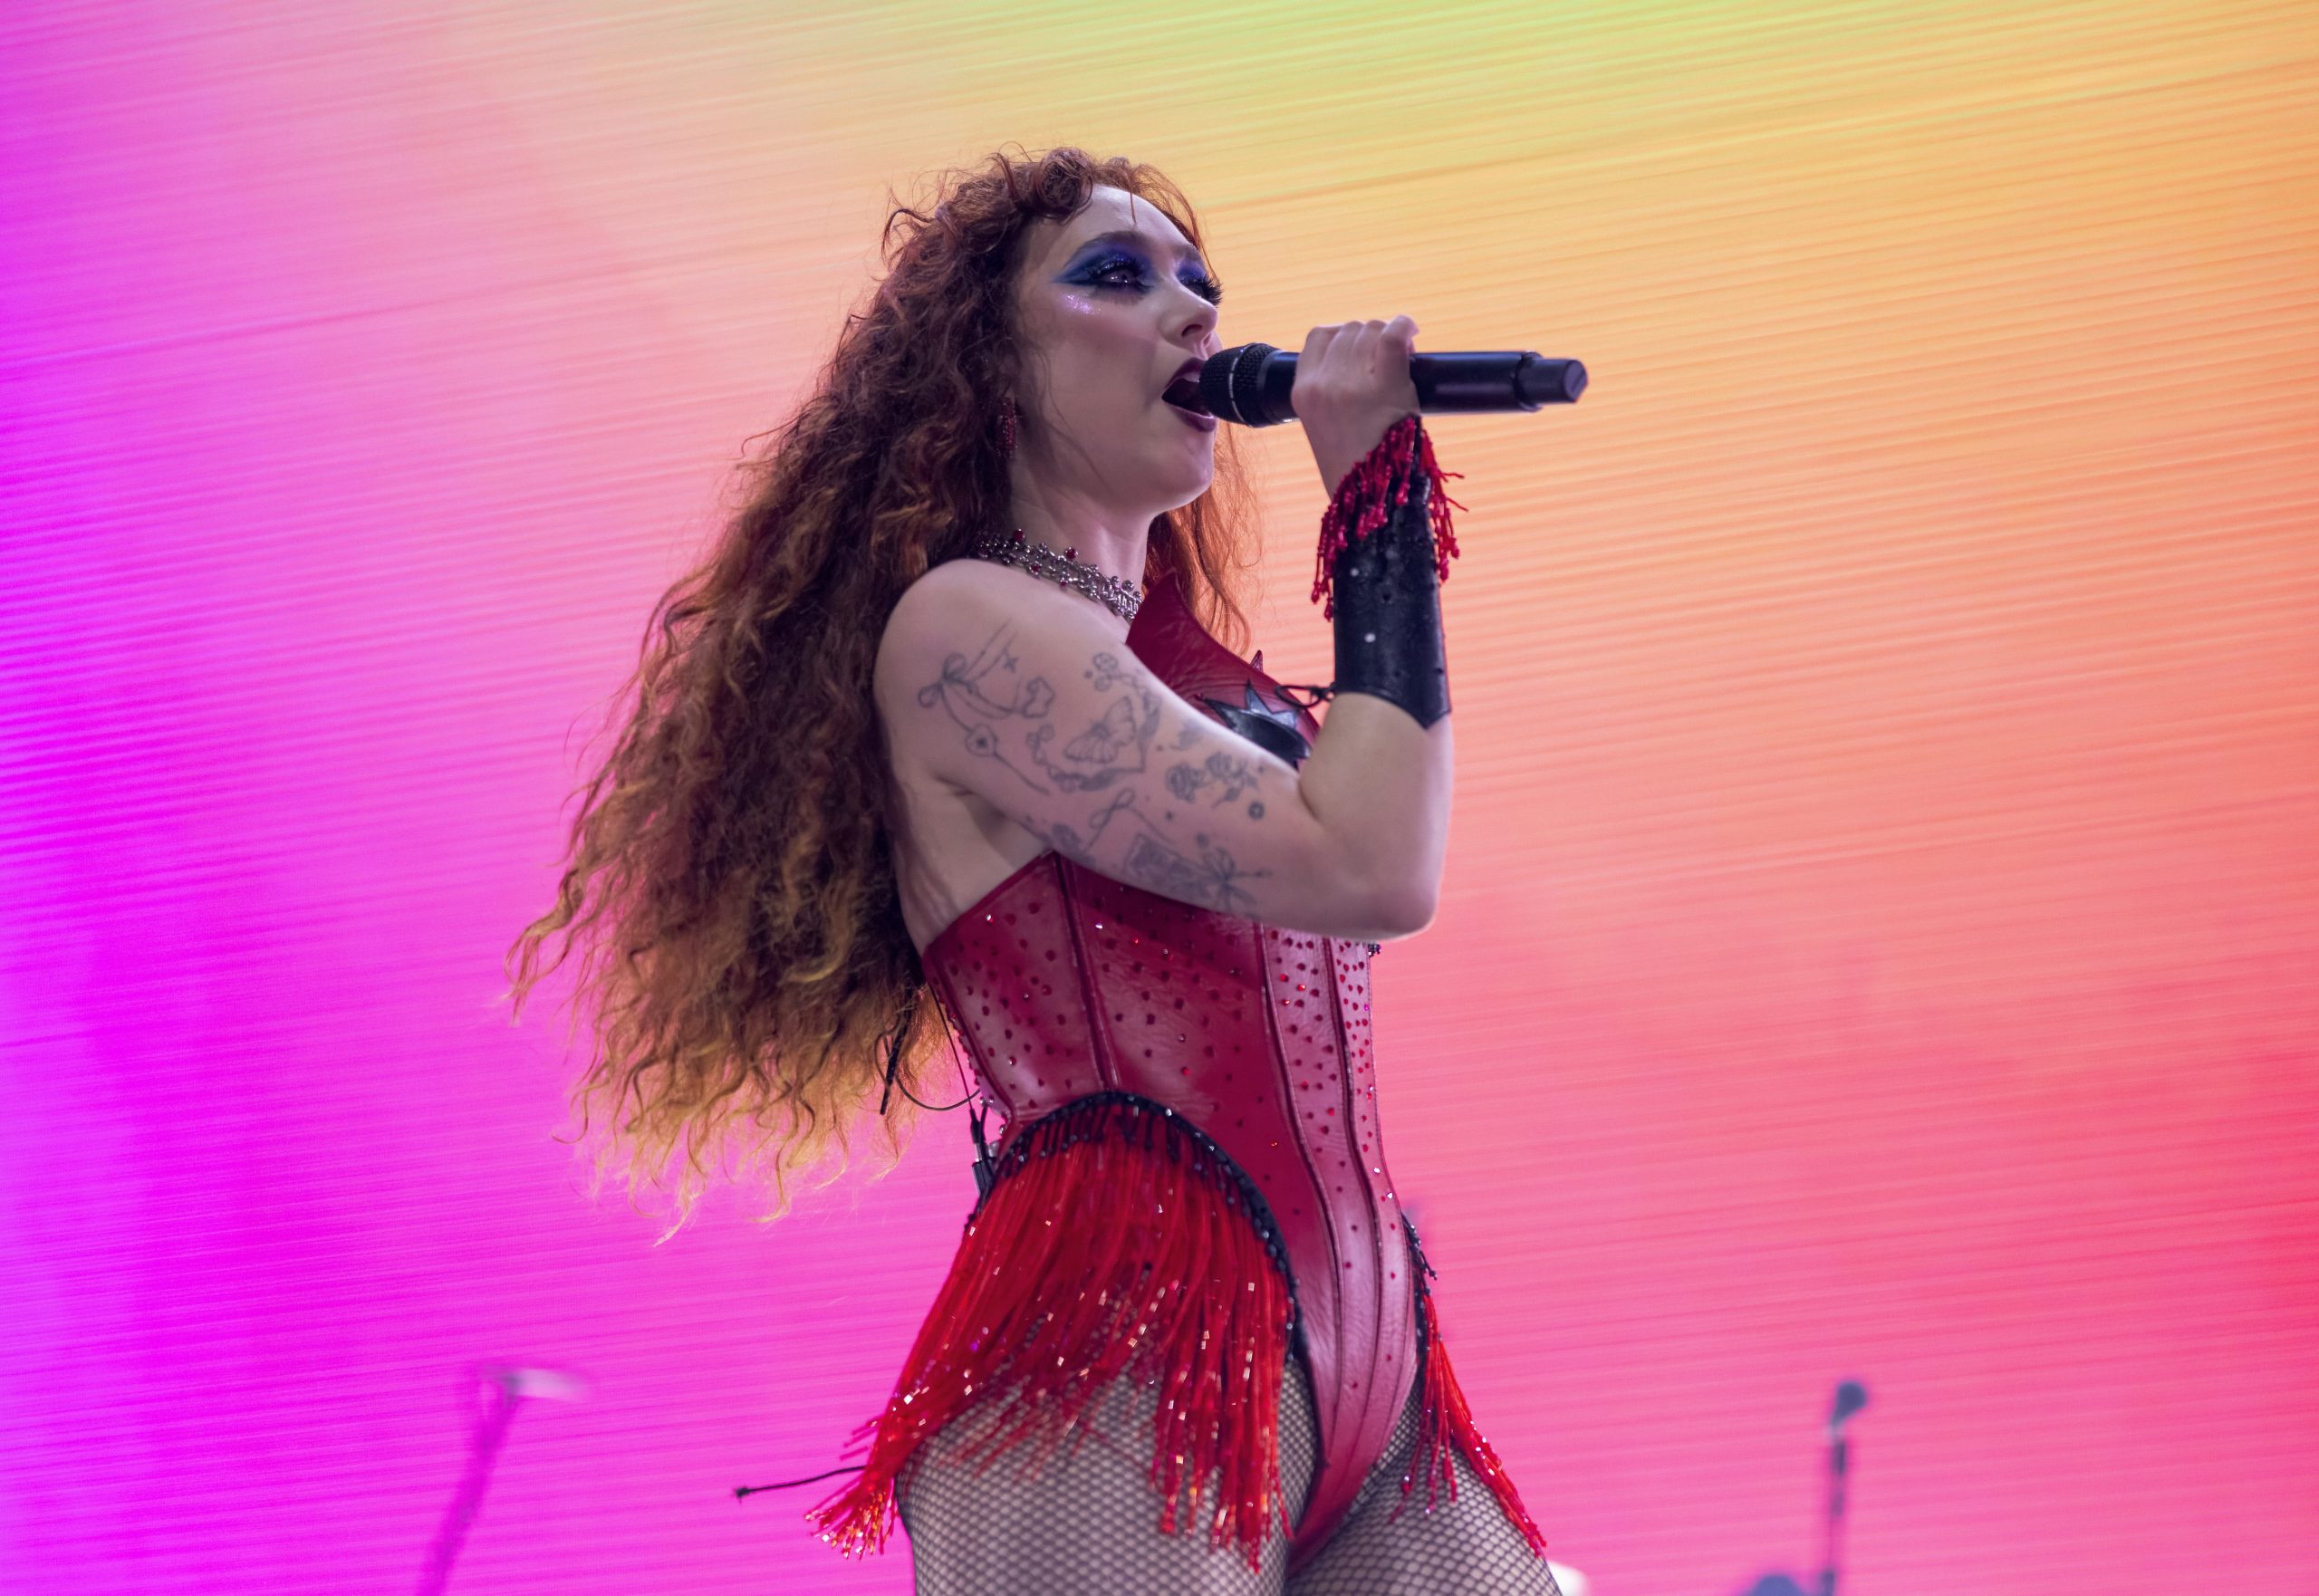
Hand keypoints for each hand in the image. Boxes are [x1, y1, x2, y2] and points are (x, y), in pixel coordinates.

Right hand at [1294, 316, 1421, 492]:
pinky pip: (1393, 335)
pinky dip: (1404, 325)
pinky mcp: (1384, 387)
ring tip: (1403, 357)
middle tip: (1389, 359)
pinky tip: (1412, 332)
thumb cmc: (1354, 468)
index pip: (1319, 336)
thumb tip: (1364, 354)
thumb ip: (1331, 390)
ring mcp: (1351, 385)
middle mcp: (1322, 384)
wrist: (1368, 499)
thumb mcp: (1324, 425)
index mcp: (1302, 392)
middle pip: (1349, 330)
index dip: (1344, 336)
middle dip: (1371, 337)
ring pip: (1371, 330)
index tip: (1362, 351)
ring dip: (1389, 336)